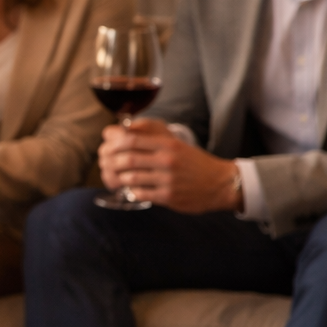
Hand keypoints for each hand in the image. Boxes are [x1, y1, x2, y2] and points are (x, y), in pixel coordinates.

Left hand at [98, 119, 240, 214]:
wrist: (221, 183)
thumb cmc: (192, 162)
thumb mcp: (175, 143)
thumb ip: (150, 135)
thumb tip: (121, 129)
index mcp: (168, 144)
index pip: (131, 139)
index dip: (112, 143)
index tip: (106, 147)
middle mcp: (167, 160)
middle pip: (127, 158)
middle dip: (111, 162)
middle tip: (105, 165)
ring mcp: (168, 179)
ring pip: (130, 178)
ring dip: (118, 178)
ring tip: (116, 178)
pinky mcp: (169, 197)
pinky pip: (140, 193)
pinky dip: (130, 191)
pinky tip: (130, 189)